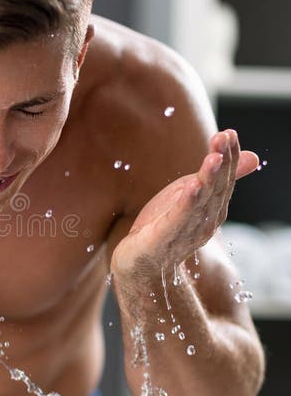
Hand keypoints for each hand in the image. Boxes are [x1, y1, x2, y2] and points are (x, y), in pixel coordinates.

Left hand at [111, 130, 258, 277]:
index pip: (225, 180)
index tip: (229, 133)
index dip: (229, 157)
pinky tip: (191, 187)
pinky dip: (186, 203)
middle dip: (221, 162)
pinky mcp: (163, 239)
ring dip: (208, 178)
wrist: (139, 262)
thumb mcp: (193, 194)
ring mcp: (186, 232)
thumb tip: (255, 157)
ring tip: (213, 157)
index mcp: (213, 210)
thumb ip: (218, 177)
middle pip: (216, 188)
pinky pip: (177, 219)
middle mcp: (205, 221)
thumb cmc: (166, 226)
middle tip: (223, 137)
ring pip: (201, 201)